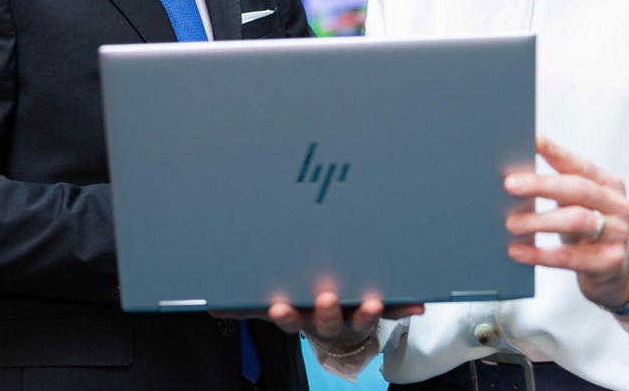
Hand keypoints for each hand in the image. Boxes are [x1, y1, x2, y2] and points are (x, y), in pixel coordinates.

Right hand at [215, 291, 422, 352]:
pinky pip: (394, 310)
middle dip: (326, 310)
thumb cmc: (302, 307)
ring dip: (366, 310)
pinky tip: (417, 302)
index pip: (288, 318)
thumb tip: (211, 309)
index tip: (279, 305)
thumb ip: (246, 306)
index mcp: (300, 315)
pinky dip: (405, 307)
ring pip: (360, 316)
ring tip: (371, 299)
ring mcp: (353, 316)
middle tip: (325, 296)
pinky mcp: (377, 310)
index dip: (285, 313)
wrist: (339, 331)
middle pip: (326, 318)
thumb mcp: (277, 306)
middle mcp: (327, 318)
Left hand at [503, 134, 628, 309]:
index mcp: (608, 184)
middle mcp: (618, 205)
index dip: (555, 152)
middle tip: (509, 184)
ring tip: (510, 223)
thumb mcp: (574, 205)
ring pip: (576, 220)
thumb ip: (555, 188)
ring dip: (539, 221)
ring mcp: (618, 233)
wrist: (613, 274)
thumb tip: (513, 175)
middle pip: (577, 188)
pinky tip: (517, 251)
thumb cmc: (585, 232)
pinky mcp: (610, 262)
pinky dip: (540, 254)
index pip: (578, 164)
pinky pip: (570, 256)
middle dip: (540, 185)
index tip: (531, 140)